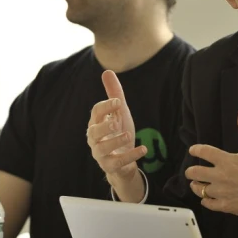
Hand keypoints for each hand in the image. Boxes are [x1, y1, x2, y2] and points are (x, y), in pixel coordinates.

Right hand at [87, 71, 146, 199]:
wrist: (123, 161)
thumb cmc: (118, 132)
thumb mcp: (119, 112)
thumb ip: (114, 94)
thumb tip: (107, 71)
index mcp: (96, 123)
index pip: (95, 113)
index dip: (105, 106)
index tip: (117, 101)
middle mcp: (95, 139)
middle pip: (93, 132)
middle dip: (104, 127)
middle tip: (116, 122)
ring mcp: (101, 154)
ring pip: (102, 149)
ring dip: (115, 141)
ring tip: (129, 135)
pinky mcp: (110, 166)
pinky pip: (117, 163)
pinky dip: (131, 156)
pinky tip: (143, 149)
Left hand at [186, 107, 237, 227]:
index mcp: (227, 161)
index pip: (204, 152)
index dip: (196, 150)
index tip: (193, 150)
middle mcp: (221, 177)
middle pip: (195, 173)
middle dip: (191, 171)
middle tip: (192, 171)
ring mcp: (223, 193)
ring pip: (199, 189)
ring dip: (196, 185)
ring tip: (197, 183)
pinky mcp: (227, 206)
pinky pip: (208, 204)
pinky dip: (205, 200)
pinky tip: (208, 198)